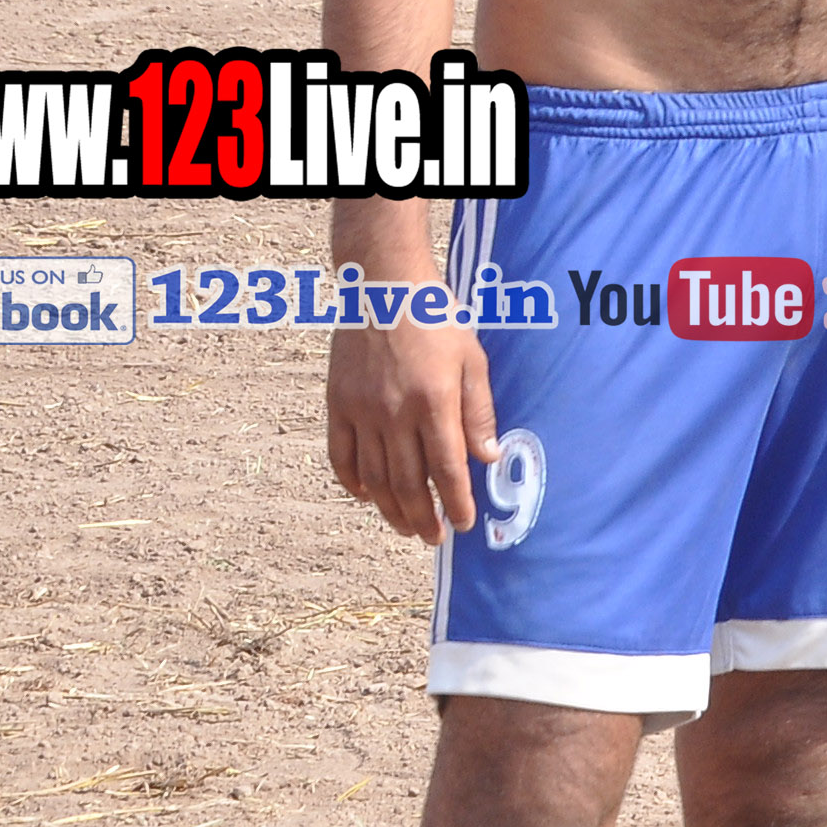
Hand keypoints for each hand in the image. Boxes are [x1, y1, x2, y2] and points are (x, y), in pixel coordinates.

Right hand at [327, 307, 494, 540]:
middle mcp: (395, 413)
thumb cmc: (437, 320)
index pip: (447, 469)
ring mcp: (362, 411)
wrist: (383, 289)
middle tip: (433, 538)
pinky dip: (352, 482)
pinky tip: (366, 497)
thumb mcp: (472, 360)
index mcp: (434, 402)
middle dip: (422, 516)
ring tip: (406, 526)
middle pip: (408, 482)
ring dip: (390, 508)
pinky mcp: (337, 405)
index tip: (462, 525)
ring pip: (374, 477)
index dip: (455, 502)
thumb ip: (479, 412)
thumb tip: (489, 458)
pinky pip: (341, 456)